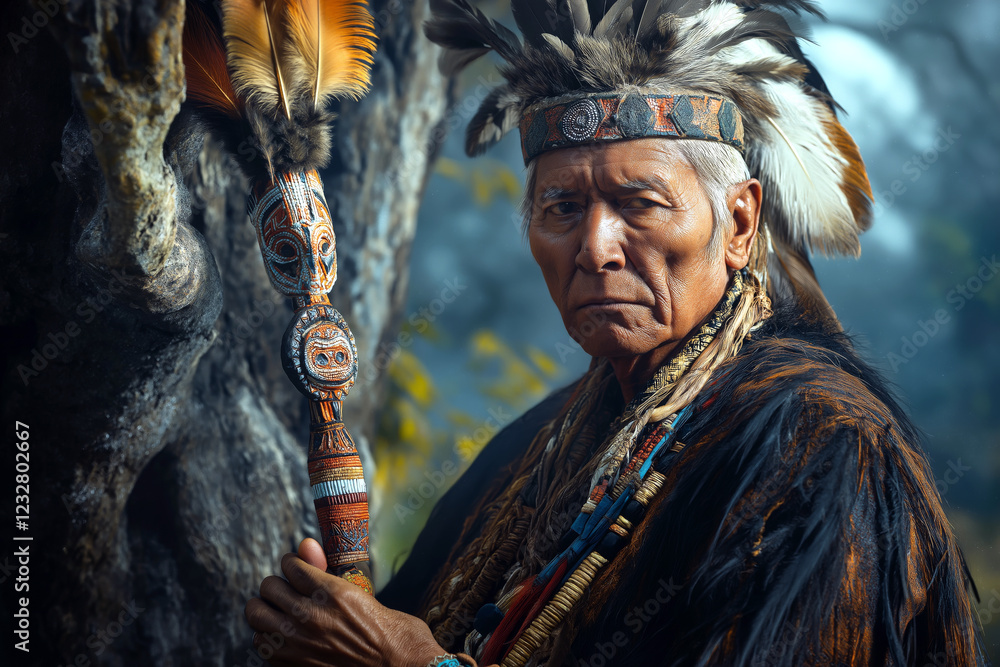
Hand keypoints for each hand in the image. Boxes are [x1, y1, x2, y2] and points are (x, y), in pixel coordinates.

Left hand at [245, 538, 446, 666]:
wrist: (395, 666)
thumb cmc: (384, 627)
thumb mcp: (359, 589)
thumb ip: (326, 567)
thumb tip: (305, 544)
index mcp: (332, 593)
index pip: (290, 564)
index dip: (292, 563)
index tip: (296, 568)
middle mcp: (311, 616)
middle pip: (269, 585)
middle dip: (279, 583)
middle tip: (290, 590)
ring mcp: (299, 643)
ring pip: (256, 612)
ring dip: (268, 607)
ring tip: (282, 610)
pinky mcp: (292, 664)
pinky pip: (260, 641)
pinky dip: (267, 635)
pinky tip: (284, 634)